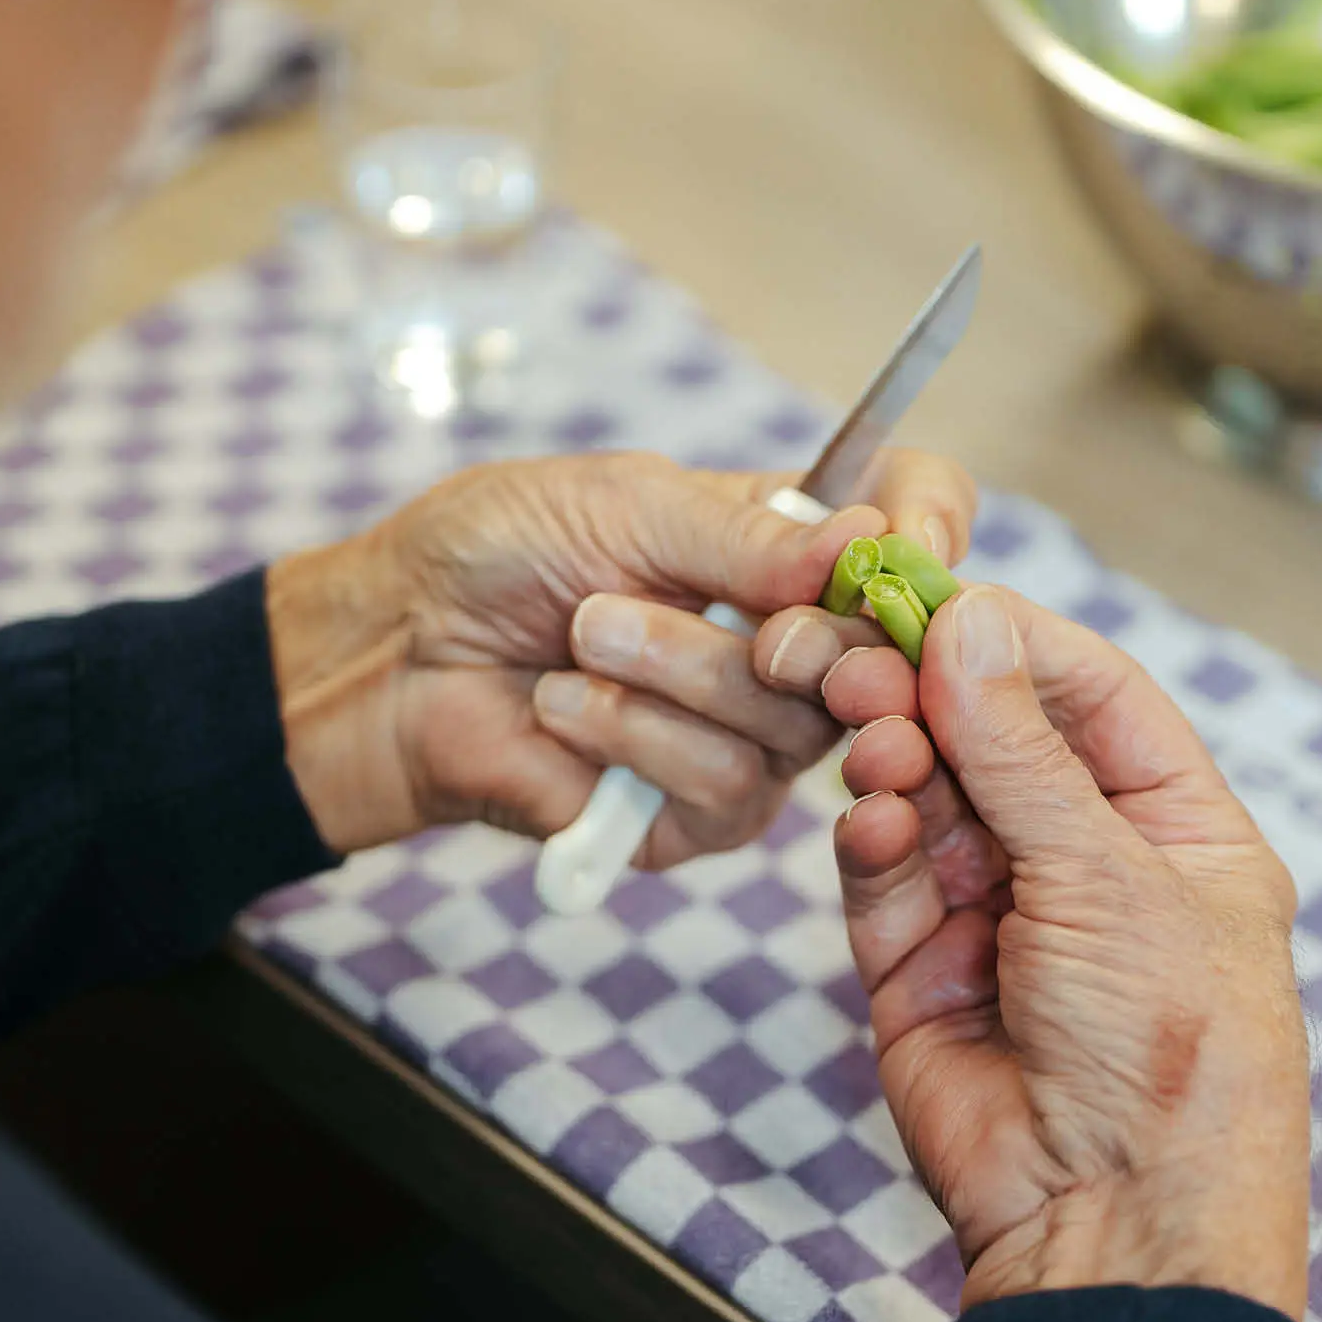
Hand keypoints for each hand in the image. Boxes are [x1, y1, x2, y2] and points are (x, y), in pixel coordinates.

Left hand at [264, 450, 975, 865]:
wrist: (393, 653)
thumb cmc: (495, 554)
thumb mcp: (622, 502)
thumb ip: (746, 532)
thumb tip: (864, 544)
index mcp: (786, 546)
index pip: (911, 524)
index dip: (929, 527)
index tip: (902, 535)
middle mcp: (788, 644)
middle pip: (877, 653)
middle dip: (807, 638)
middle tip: (750, 626)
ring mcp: (750, 738)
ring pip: (795, 727)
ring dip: (681, 672)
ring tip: (583, 633)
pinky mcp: (697, 819)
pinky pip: (728, 791)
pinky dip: (636, 737)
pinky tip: (564, 707)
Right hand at [764, 585, 1309, 1315]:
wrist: (1113, 1222)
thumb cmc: (1176, 1058)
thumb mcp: (1113, 879)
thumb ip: (1024, 752)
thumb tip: (970, 624)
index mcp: (1175, 831)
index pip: (1092, 698)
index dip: (1016, 643)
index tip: (938, 595)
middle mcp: (1086, 862)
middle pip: (993, 738)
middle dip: (931, 696)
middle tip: (866, 657)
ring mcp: (998, 913)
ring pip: (928, 796)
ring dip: (896, 759)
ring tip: (871, 742)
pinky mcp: (920, 965)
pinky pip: (885, 871)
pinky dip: (873, 837)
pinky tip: (874, 821)